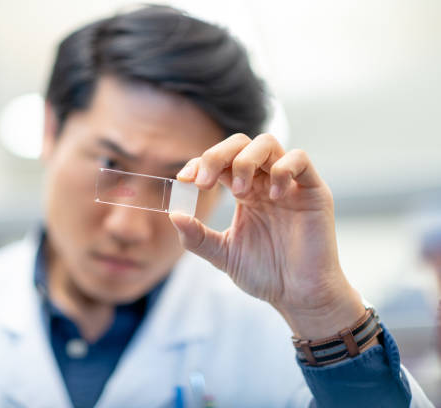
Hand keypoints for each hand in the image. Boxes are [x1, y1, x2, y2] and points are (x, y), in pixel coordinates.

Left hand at [170, 133, 364, 338]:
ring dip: (245, 161)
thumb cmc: (266, 274)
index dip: (200, 163)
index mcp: (245, 192)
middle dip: (216, 156)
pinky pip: (300, 159)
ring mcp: (289, 184)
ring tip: (238, 191)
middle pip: (240, 144)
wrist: (299, 296)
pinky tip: (273, 196)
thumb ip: (197, 236)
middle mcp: (265, 182)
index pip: (220, 161)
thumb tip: (174, 214)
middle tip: (203, 183)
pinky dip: (282, 169)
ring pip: (267, 143)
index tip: (184, 180)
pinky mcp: (314, 191)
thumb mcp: (223, 254)